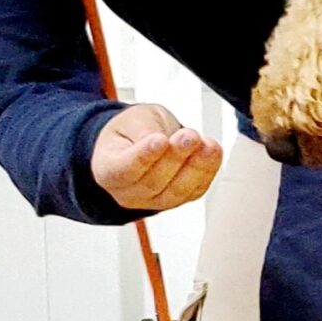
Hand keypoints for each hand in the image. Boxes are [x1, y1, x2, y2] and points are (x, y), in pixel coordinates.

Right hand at [92, 104, 221, 210]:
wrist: (141, 142)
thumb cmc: (131, 131)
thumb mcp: (133, 119)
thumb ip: (144, 130)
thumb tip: (162, 140)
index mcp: (108, 170)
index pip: (124, 169)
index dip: (143, 156)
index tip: (160, 140)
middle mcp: (129, 193)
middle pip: (154, 181)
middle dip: (176, 157)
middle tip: (190, 136)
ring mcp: (155, 201)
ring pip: (177, 190)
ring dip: (197, 167)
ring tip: (208, 145)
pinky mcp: (180, 199)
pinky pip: (195, 190)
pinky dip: (207, 171)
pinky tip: (213, 152)